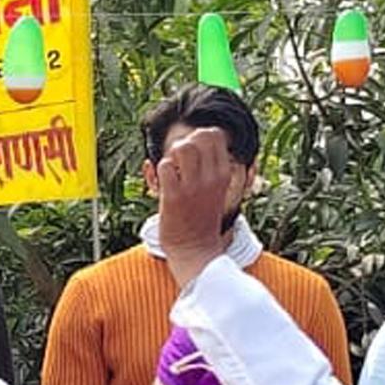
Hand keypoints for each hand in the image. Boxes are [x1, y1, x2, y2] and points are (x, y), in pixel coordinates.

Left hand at [156, 127, 234, 287]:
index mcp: (224, 174)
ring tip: (172, 172)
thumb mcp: (215, 189)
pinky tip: (165, 186)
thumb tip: (192, 140)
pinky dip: (160, 172)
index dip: (199, 137)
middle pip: (199, 136)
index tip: (193, 155)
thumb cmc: (201, 218)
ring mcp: (193, 186)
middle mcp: (211, 177)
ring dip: (172, 155)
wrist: (195, 250)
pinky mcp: (174, 196)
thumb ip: (209, 166)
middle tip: (179, 162)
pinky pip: (163, 167)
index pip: (215, 134)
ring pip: (182, 147)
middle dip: (185, 142)